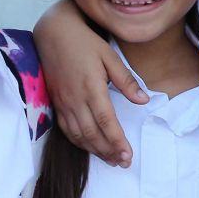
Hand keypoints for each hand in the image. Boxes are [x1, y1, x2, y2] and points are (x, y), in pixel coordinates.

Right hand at [34, 0, 146, 165]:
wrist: (54, 34)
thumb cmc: (85, 42)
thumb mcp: (110, 56)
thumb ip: (127, 81)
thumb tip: (144, 100)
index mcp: (91, 87)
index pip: (106, 121)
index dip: (117, 141)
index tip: (128, 155)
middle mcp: (76, 99)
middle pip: (92, 134)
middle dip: (108, 151)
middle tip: (124, 163)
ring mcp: (64, 103)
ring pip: (78, 135)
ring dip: (95, 151)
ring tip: (111, 160)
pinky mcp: (57, 103)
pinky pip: (66, 130)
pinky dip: (79, 143)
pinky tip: (91, 147)